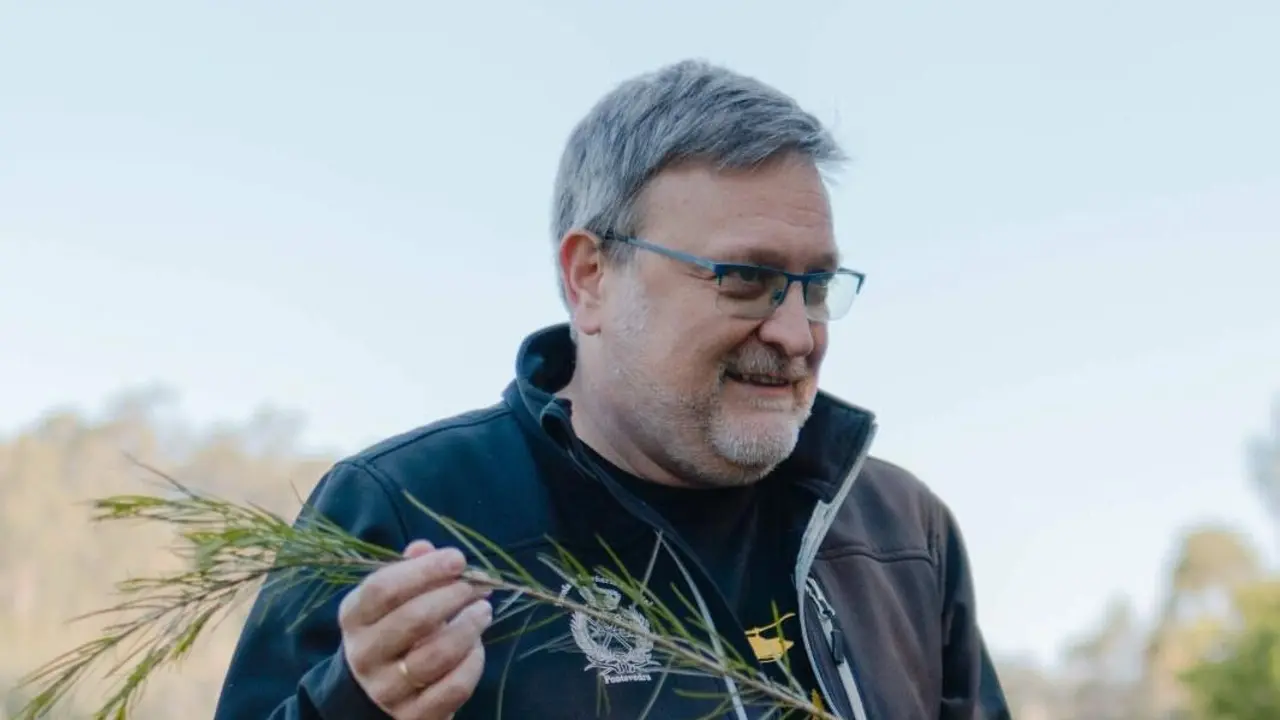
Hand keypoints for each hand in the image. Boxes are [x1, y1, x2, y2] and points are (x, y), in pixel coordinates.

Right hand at [339, 540, 492, 718]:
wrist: (374, 690)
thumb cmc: (392, 629)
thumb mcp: (391, 598)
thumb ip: (409, 570)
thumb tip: (425, 548)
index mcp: (354, 616)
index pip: (383, 588)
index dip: (425, 570)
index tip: (458, 559)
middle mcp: (364, 654)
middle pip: (414, 619)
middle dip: (454, 596)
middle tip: (478, 586)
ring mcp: (386, 689)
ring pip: (437, 655)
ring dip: (469, 628)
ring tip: (483, 611)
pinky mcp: (413, 715)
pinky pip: (453, 687)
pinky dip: (473, 664)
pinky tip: (478, 648)